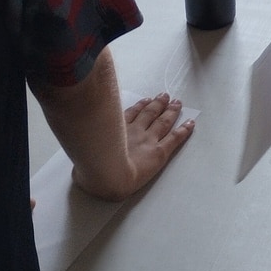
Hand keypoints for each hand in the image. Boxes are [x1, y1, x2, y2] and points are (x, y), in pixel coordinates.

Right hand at [73, 93, 194, 200]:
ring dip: (171, 112)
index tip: (147, 100)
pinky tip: (190, 123)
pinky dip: (184, 130)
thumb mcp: (84, 153)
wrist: (107, 175)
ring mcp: (148, 140)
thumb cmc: (92, 167)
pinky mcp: (160, 152)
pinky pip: (175, 138)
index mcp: (117, 130)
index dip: (141, 106)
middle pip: (149, 113)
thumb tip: (79, 164)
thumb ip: (86, 152)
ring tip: (176, 103)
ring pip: (163, 122)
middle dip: (158, 104)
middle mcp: (134, 131)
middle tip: (165, 96)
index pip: (131, 114)